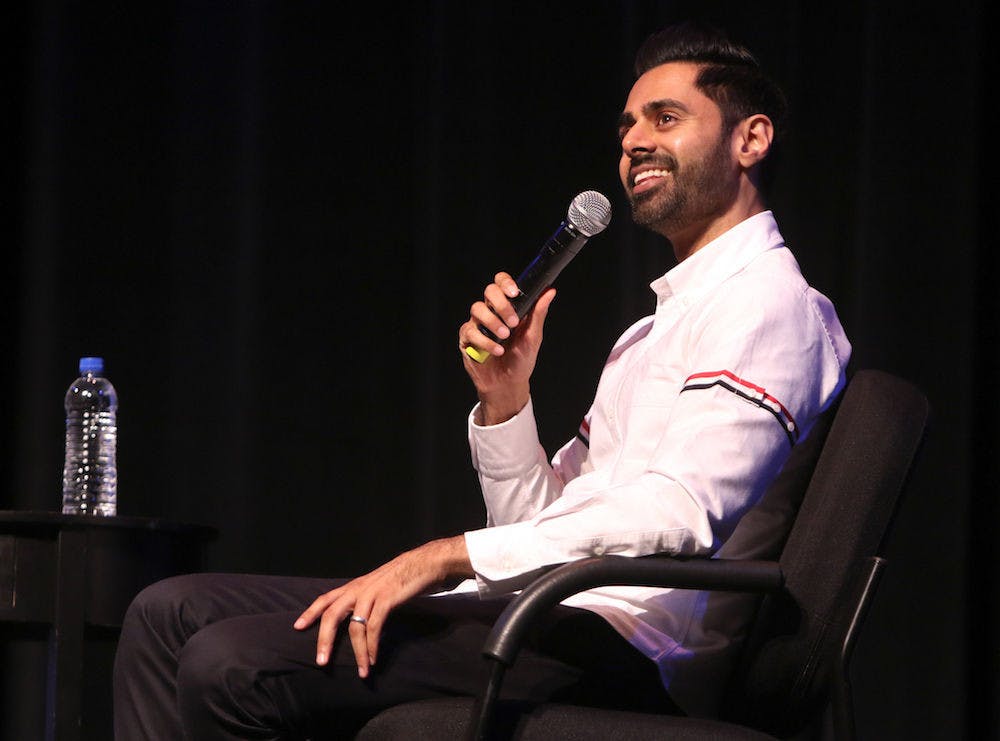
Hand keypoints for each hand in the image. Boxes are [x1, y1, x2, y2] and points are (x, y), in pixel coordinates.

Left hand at [293, 536, 472, 677]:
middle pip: (332, 614)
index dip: (310, 612)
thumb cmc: (403, 576)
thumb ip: (366, 599)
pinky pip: (374, 626)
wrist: (425, 562)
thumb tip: (358, 618)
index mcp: (355, 586)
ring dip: (357, 652)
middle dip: (324, 639)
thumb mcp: (378, 586)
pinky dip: (372, 646)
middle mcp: (359, 588)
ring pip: (355, 625)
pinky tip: (373, 658)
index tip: (297, 626)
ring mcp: (372, 593)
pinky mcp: (387, 599)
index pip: (326, 598)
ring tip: (361, 671)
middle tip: (320, 661)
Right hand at [459, 272, 555, 424]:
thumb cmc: (521, 360)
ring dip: (493, 322)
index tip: (514, 292)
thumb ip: (538, 313)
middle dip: (501, 305)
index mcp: (508, 307)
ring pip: (477, 308)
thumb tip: (550, 291)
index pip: (501, 283)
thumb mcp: (533, 337)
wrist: (508, 384)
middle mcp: (491, 312)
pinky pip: (470, 331)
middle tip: (513, 322)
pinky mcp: (467, 338)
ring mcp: (478, 324)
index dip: (505, 282)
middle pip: (488, 291)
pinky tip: (497, 351)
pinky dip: (485, 341)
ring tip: (504, 337)